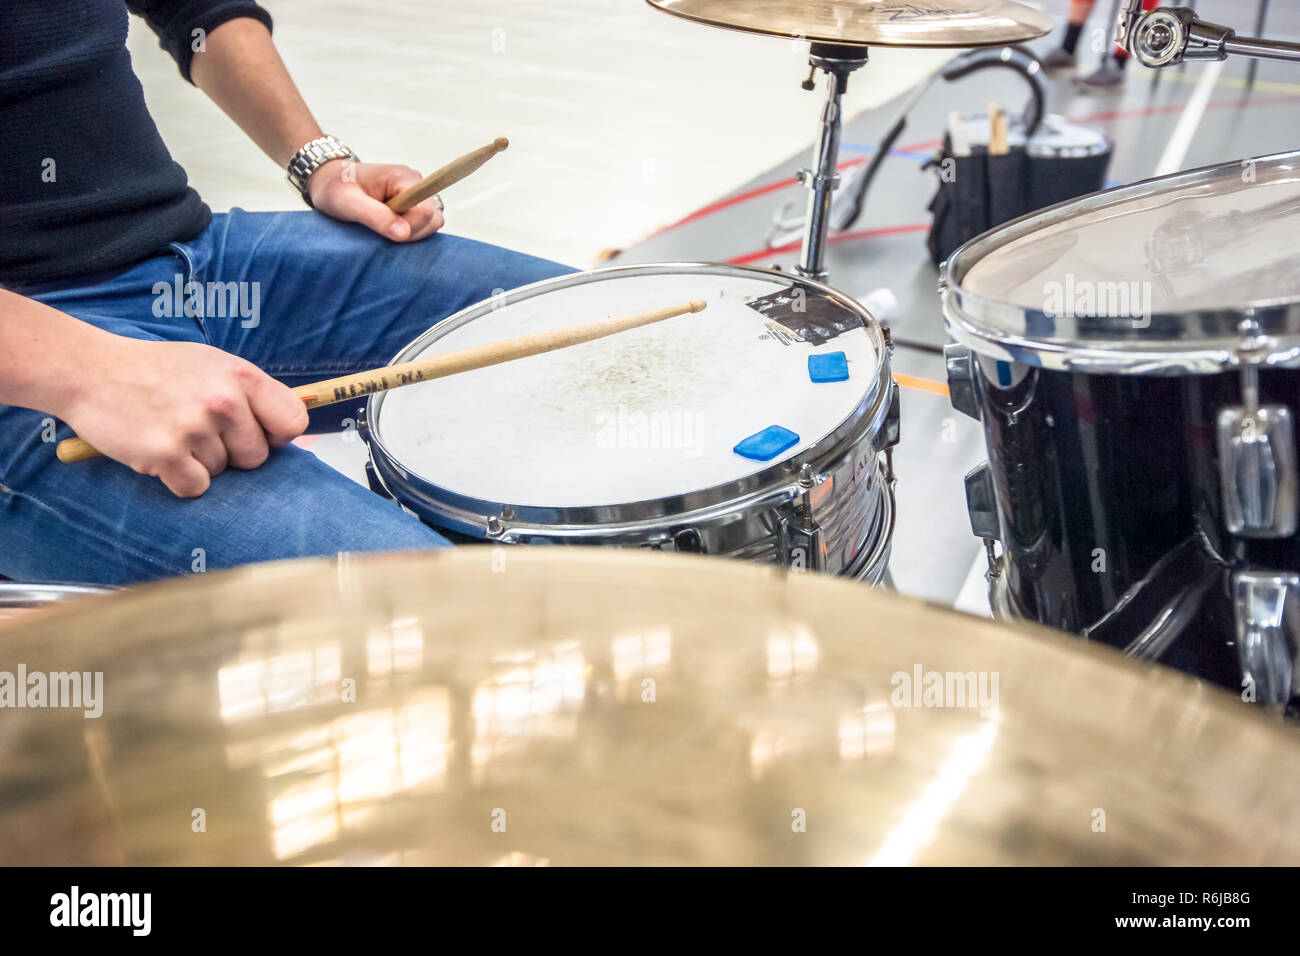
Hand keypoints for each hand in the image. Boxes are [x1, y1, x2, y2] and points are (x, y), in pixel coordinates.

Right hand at [58, 337, 308, 497]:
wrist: (90, 371)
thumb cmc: (157, 370)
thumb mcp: (213, 364)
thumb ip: (252, 394)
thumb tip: (291, 430)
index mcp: (242, 377)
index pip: (293, 422)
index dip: (277, 435)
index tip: (258, 433)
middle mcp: (223, 401)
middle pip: (256, 457)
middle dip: (231, 452)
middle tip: (197, 429)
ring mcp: (195, 428)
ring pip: (222, 472)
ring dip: (199, 462)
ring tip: (171, 430)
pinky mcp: (165, 454)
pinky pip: (195, 488)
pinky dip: (178, 479)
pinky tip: (160, 452)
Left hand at [308, 159, 444, 241]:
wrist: (327, 180)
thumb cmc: (334, 188)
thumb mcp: (348, 203)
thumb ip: (376, 217)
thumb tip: (403, 234)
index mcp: (404, 178)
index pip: (426, 211)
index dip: (411, 228)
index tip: (387, 230)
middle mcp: (416, 184)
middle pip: (433, 219)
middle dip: (411, 233)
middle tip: (381, 229)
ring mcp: (416, 194)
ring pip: (430, 224)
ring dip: (409, 234)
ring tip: (382, 227)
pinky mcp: (412, 204)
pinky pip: (422, 225)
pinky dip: (408, 233)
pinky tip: (387, 228)